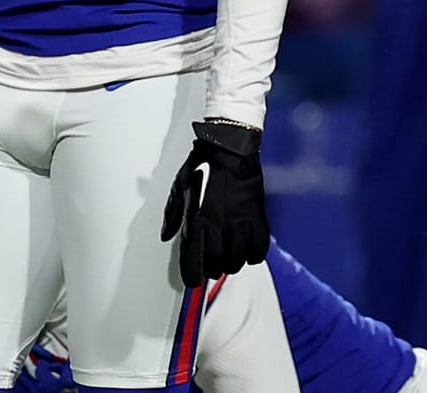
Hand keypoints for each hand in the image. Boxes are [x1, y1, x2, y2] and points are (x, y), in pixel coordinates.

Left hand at [163, 119, 269, 287]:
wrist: (229, 147)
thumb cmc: (202, 165)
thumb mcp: (179, 187)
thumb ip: (172, 214)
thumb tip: (166, 235)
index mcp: (196, 220)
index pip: (193, 261)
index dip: (192, 276)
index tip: (193, 279)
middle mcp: (218, 225)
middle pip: (216, 265)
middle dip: (212, 269)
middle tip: (212, 265)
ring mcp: (239, 221)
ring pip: (237, 260)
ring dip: (232, 264)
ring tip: (229, 258)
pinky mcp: (257, 215)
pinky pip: (259, 247)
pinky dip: (254, 255)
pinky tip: (248, 251)